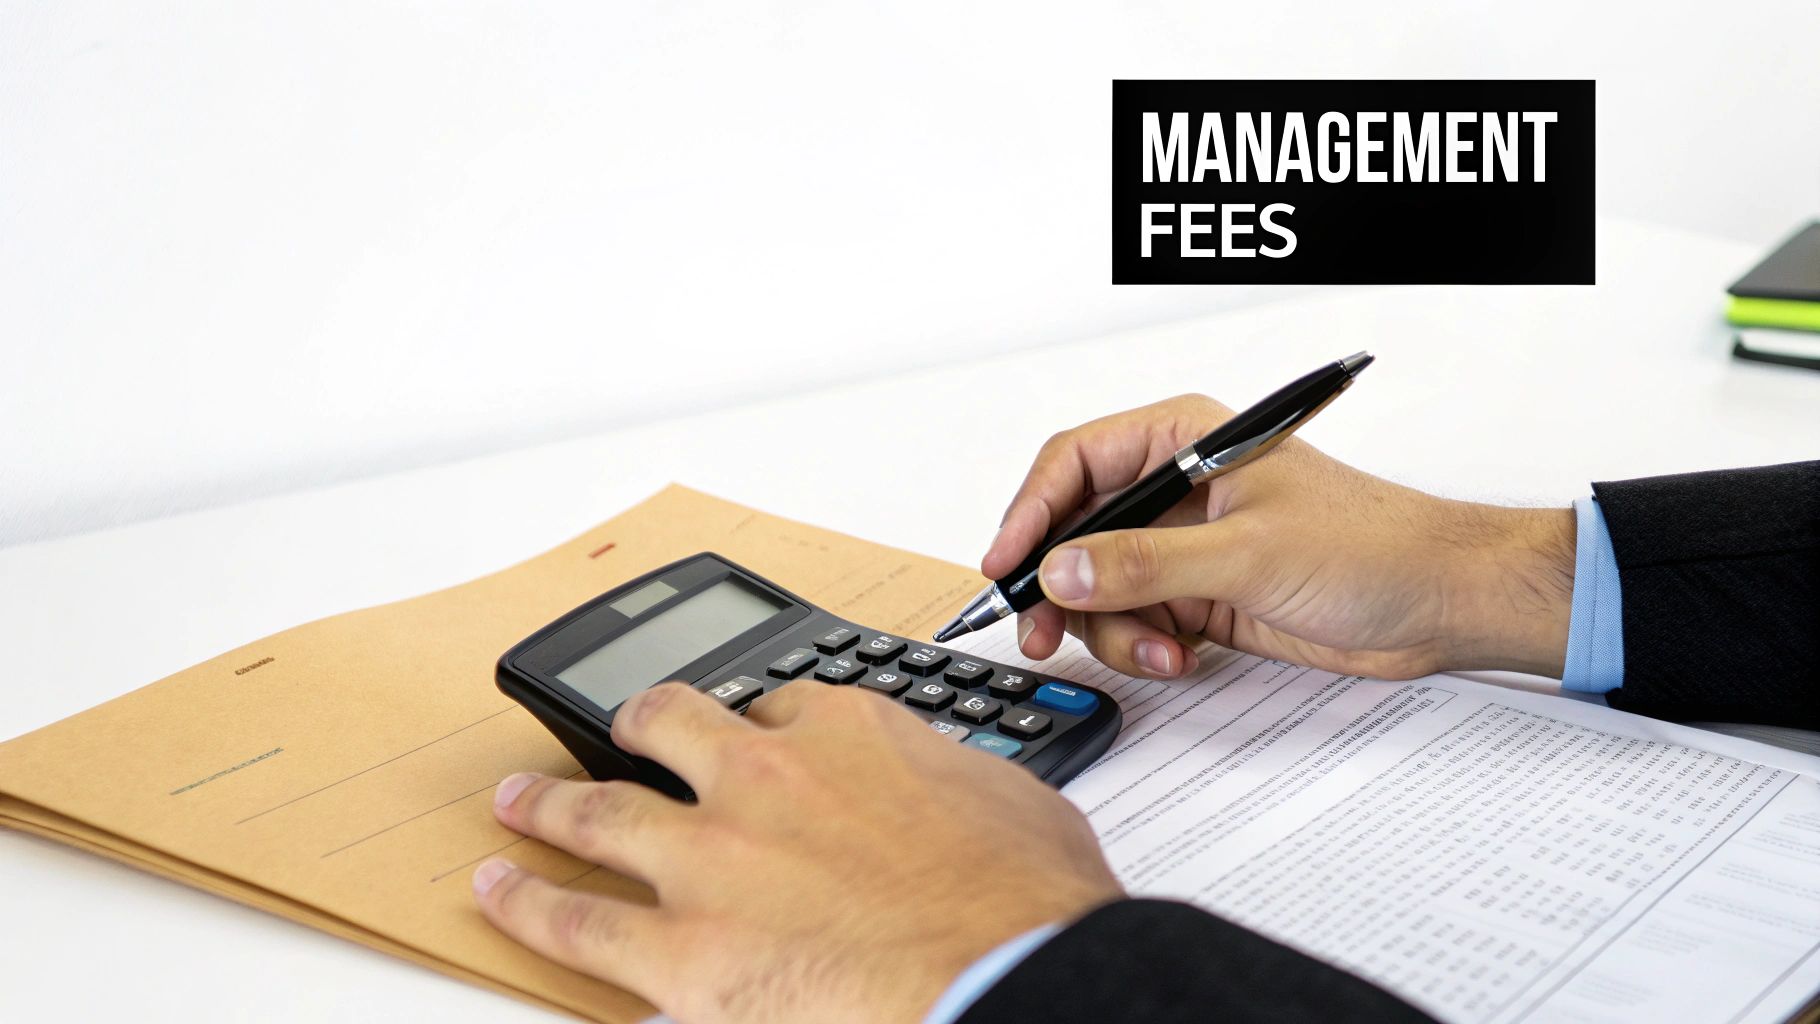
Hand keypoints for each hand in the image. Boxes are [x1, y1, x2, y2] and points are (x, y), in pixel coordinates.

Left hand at [474, 681, 1121, 1022]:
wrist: (1007, 978)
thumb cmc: (1024, 904)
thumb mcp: (1013, 804)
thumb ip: (952, 784)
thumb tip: (952, 796)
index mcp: (849, 734)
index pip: (783, 708)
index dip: (765, 728)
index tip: (758, 741)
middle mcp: (764, 778)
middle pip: (672, 727)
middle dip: (638, 726)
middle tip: (621, 730)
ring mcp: (711, 859)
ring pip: (598, 812)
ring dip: (547, 803)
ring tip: (514, 798)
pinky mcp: (679, 949)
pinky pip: (576, 923)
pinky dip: (524, 902)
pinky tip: (495, 888)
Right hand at [984, 394, 1574, 680]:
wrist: (1439, 604)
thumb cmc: (1374, 547)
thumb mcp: (1250, 554)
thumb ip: (1148, 564)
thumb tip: (1063, 570)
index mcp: (1186, 439)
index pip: (1075, 463)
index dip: (1030, 513)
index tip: (1007, 566)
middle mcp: (1177, 487)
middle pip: (1074, 529)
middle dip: (1058, 584)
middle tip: (1039, 631)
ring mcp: (1185, 544)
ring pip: (1098, 585)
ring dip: (1111, 627)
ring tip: (1157, 651)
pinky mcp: (1199, 594)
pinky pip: (1135, 620)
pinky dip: (1144, 646)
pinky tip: (1181, 657)